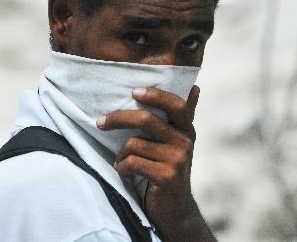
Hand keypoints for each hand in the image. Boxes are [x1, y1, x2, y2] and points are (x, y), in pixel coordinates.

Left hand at [97, 85, 215, 241]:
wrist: (176, 208)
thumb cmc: (170, 169)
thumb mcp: (179, 142)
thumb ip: (185, 116)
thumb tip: (196, 87)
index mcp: (187, 130)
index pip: (176, 105)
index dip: (156, 95)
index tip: (134, 92)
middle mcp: (185, 142)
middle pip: (147, 120)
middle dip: (119, 119)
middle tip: (100, 122)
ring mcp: (177, 160)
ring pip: (134, 144)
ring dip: (120, 154)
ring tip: (121, 161)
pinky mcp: (166, 177)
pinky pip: (132, 163)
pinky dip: (121, 167)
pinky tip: (123, 172)